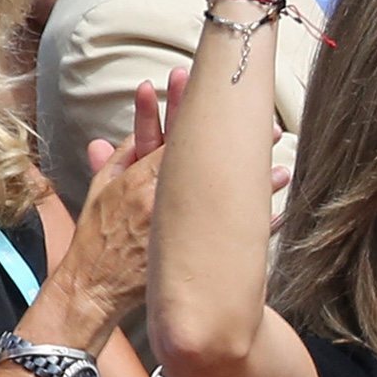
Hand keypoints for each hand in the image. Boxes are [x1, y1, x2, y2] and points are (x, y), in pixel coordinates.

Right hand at [66, 72, 288, 327]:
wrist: (95, 285)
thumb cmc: (97, 236)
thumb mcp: (100, 191)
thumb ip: (115, 160)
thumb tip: (125, 133)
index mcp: (140, 180)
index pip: (172, 139)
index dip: (191, 113)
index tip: (210, 91)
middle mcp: (163, 201)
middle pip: (207, 165)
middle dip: (236, 145)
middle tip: (268, 127)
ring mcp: (179, 228)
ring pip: (224, 201)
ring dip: (256, 185)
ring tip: (281, 170)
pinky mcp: (189, 254)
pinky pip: (228, 239)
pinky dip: (253, 227)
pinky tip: (276, 214)